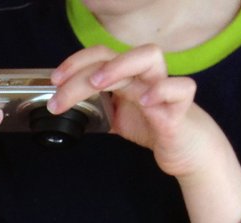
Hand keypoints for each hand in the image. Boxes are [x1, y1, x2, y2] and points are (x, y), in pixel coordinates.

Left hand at [49, 45, 225, 178]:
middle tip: (60, 94)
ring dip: (120, 67)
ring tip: (99, 84)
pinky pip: (181, 88)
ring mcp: (163, 88)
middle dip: (83, 72)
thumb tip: (64, 108)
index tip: (54, 81)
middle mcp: (144, 76)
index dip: (76, 63)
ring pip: (150, 57)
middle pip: (115, 56)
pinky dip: (163, 90)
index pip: (100, 56)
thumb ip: (95, 108)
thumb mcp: (116, 117)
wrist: (186, 148)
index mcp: (127, 77)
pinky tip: (145, 102)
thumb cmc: (153, 125)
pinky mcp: (180, 108)